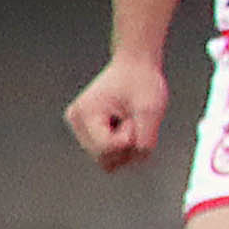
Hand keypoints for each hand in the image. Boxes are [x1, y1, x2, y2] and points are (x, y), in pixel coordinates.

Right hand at [66, 55, 168, 170]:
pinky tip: (124, 124)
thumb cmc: (142, 82)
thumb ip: (146, 139)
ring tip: (128, 121)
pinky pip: (108, 155)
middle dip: (127, 146)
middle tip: (132, 120)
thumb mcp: (151, 108)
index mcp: (86, 113)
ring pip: (107, 161)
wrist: (134, 67)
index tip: (133, 117)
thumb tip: (138, 158)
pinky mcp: (86, 132)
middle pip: (105, 160)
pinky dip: (121, 145)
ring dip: (125, 147)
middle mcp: (76, 122)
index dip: (128, 139)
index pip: (107, 149)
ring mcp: (79, 128)